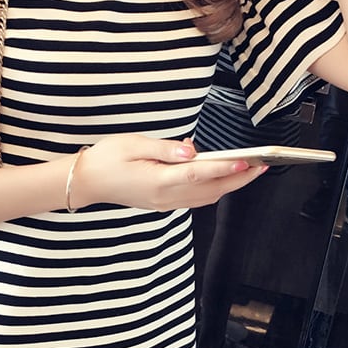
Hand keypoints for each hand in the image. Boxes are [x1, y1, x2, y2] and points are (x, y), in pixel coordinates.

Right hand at [70, 134, 266, 210]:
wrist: (86, 182)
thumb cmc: (106, 159)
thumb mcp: (133, 144)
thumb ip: (164, 148)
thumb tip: (191, 150)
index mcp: (157, 181)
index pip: (198, 174)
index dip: (224, 167)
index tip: (246, 161)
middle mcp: (164, 197)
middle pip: (210, 190)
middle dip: (239, 179)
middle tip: (262, 166)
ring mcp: (165, 203)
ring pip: (206, 198)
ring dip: (229, 185)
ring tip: (249, 170)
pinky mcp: (163, 203)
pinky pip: (195, 199)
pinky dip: (212, 188)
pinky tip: (219, 173)